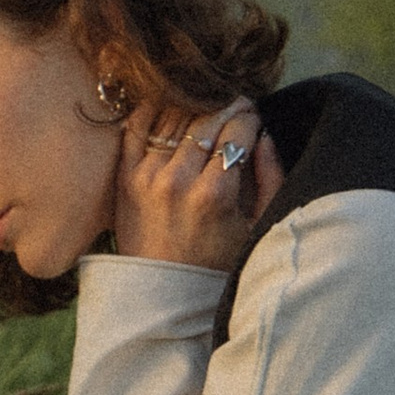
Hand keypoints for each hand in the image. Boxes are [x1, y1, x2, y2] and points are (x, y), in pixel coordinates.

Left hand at [113, 95, 282, 272]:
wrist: (161, 291)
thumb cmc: (215, 263)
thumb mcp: (257, 227)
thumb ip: (270, 179)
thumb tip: (265, 138)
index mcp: (214, 194)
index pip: (236, 134)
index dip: (250, 118)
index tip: (255, 116)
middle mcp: (177, 180)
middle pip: (206, 121)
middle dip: (227, 106)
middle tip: (238, 103)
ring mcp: (146, 176)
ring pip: (174, 118)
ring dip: (195, 104)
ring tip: (209, 104)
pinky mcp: (124, 176)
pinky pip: (137, 127)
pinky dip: (154, 109)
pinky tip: (170, 103)